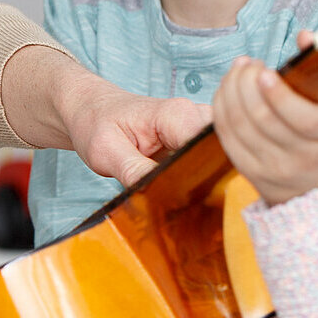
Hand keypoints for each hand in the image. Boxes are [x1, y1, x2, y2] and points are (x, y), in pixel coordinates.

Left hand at [2, 47, 209, 184]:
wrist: (91, 110)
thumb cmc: (96, 123)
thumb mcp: (105, 151)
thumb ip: (134, 171)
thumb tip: (160, 196)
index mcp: (177, 114)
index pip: (213, 144)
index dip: (211, 173)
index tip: (198, 199)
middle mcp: (196, 118)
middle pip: (226, 151)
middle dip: (219, 180)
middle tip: (197, 206)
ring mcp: (199, 131)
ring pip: (224, 159)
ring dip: (213, 182)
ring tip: (194, 203)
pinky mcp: (198, 144)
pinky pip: (213, 163)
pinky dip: (205, 180)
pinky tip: (192, 196)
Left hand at [215, 56, 317, 204]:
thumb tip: (304, 36)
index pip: (305, 120)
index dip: (280, 96)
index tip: (265, 73)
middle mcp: (306, 158)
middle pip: (264, 120)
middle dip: (246, 84)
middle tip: (249, 64)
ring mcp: (278, 170)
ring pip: (240, 127)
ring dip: (231, 91)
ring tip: (238, 71)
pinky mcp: (254, 175)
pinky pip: (228, 138)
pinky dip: (221, 109)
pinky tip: (227, 90)